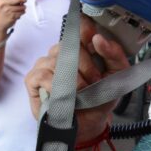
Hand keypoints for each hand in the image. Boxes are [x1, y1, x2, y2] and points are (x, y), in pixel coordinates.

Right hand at [0, 0, 25, 34]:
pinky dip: (22, 12)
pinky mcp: (12, 16)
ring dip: (23, 7)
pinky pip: (22, 12)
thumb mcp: (0, 3)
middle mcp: (3, 4)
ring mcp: (7, 11)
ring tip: (21, 8)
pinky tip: (19, 13)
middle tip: (24, 0)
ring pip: (22, 7)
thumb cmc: (1, 12)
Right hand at [25, 15, 130, 141]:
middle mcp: (61, 51)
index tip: (93, 38)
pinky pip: (44, 75)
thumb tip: (99, 38)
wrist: (90, 123)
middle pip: (70, 45)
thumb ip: (114, 55)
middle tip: (95, 83)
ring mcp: (45, 63)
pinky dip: (57, 87)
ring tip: (82, 94)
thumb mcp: (117, 76)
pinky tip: (65, 96)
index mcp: (81, 47)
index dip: (85, 29)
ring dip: (75, 81)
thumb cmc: (100, 98)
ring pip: (58, 61)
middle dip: (87, 66)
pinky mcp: (33, 79)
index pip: (79, 27)